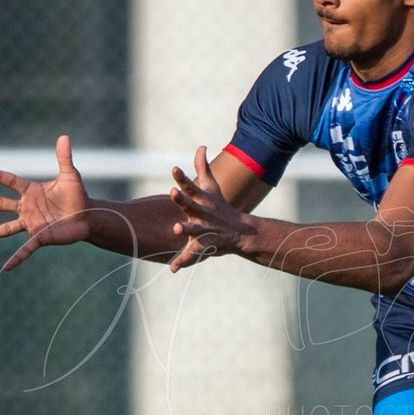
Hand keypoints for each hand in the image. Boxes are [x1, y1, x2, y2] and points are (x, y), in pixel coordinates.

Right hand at [0, 134, 95, 271]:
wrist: (87, 216)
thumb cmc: (77, 195)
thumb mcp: (70, 175)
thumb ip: (64, 157)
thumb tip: (64, 136)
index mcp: (31, 191)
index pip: (11, 182)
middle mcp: (27, 207)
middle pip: (1, 204)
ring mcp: (31, 223)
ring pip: (6, 228)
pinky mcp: (40, 237)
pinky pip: (26, 249)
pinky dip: (17, 258)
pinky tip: (6, 268)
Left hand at [167, 146, 255, 271]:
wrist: (240, 231)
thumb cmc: (221, 206)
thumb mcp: (211, 186)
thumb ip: (203, 167)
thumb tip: (201, 146)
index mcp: (203, 200)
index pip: (191, 186)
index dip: (182, 177)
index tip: (174, 168)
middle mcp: (203, 214)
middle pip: (191, 205)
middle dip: (182, 200)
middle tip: (173, 192)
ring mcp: (205, 230)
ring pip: (194, 230)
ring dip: (186, 229)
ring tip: (176, 228)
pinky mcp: (206, 245)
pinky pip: (193, 254)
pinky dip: (183, 261)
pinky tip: (173, 268)